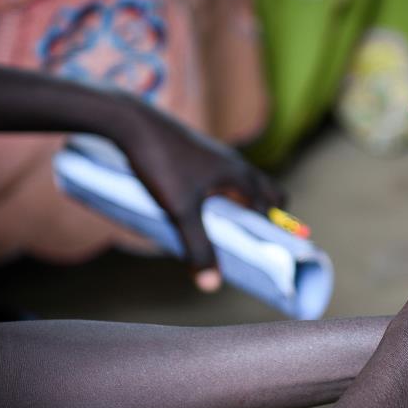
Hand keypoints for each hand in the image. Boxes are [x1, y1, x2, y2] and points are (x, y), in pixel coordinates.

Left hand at [110, 97, 284, 290]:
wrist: (133, 123)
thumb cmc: (162, 164)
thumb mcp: (180, 211)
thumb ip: (199, 246)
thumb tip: (212, 284)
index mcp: (240, 175)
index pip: (273, 206)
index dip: (273, 232)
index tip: (266, 255)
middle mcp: (235, 164)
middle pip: (268, 191)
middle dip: (265, 217)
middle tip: (248, 241)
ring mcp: (218, 158)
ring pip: (245, 185)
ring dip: (243, 207)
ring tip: (222, 229)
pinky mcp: (201, 156)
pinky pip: (226, 180)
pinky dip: (225, 197)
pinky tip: (199, 209)